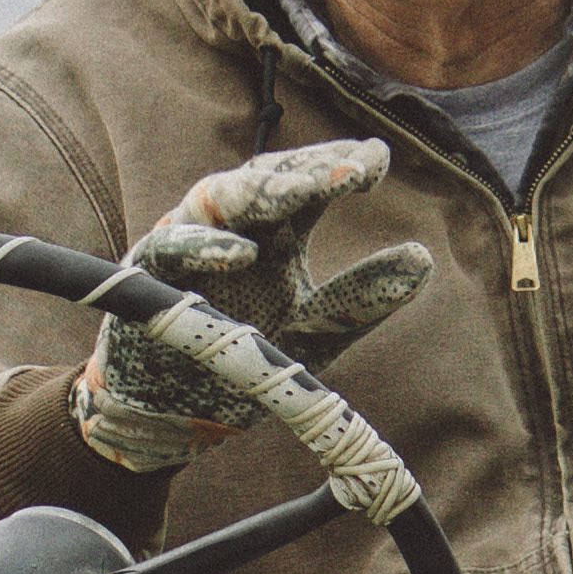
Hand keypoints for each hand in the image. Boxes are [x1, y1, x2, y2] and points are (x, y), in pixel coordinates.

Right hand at [72, 143, 432, 482]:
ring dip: (266, 192)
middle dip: (311, 170)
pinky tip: (240, 251)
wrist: (169, 414)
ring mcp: (188, 245)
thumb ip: (360, 299)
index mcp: (275, 237)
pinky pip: (171, 249)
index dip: (339, 166)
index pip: (308, 184)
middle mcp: (233, 228)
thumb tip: (422, 258)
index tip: (380, 159)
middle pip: (270, 179)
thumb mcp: (313, 333)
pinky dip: (202, 247)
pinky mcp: (149, 276)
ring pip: (221, 199)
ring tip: (309, 189)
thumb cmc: (240, 361)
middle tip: (355, 167)